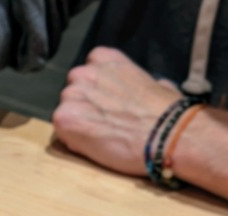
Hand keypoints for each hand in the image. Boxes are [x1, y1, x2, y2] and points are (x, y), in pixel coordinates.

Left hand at [52, 47, 181, 175]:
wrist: (167, 134)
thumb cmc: (167, 113)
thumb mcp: (155, 84)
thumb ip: (137, 82)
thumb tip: (147, 88)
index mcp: (104, 59)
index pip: (87, 74)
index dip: (95, 93)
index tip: (107, 105)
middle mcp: (84, 73)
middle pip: (72, 94)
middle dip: (85, 108)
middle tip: (105, 124)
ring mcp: (72, 95)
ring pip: (65, 111)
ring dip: (78, 123)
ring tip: (103, 135)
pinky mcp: (64, 118)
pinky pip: (61, 130)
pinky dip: (73, 139)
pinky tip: (95, 143)